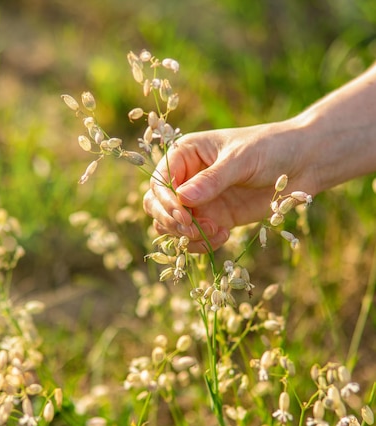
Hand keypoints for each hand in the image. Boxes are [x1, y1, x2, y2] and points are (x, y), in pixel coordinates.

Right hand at [143, 121, 312, 251]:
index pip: (159, 181)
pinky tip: (223, 236)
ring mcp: (199, 200)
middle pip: (157, 204)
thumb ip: (212, 180)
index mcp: (185, 154)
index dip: (165, 201)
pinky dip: (202, 243)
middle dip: (170, 221)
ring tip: (212, 233)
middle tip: (192, 231)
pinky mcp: (214, 218)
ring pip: (171, 224)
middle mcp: (186, 177)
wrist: (304, 162)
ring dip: (185, 235)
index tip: (183, 217)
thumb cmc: (270, 148)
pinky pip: (194, 237)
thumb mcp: (241, 159)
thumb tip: (181, 198)